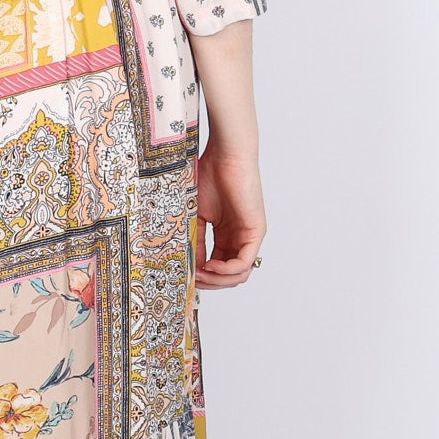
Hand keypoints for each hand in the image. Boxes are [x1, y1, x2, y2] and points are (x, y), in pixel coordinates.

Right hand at [194, 142, 264, 288]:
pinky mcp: (256, 232)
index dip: (201, 277)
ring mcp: (248, 236)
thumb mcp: (196, 215)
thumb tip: (189, 267)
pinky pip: (243, 263)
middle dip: (209, 283)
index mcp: (225, 235)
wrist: (225, 156)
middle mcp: (238, 238)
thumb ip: (195, 241)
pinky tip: (210, 266)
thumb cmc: (209, 176)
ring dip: (217, 280)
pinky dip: (226, 270)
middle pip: (228, 276)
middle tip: (191, 281)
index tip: (183, 278)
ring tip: (199, 274)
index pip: (216, 268)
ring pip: (238, 275)